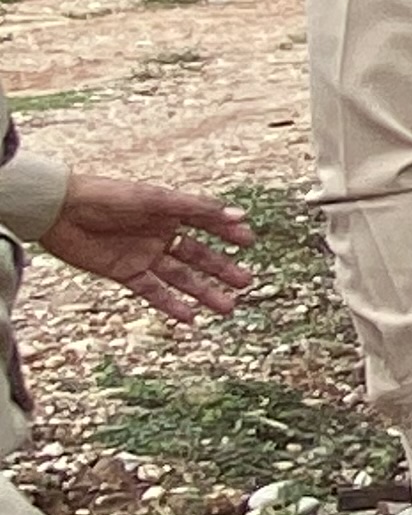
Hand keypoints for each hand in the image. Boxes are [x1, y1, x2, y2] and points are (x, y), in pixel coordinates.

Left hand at [40, 174, 254, 322]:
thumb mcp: (157, 200)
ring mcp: (144, 255)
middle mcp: (160, 234)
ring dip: (203, 292)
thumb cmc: (107, 196)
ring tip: (227, 307)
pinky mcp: (124, 272)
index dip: (228, 232)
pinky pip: (153, 291)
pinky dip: (171, 304)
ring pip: (181, 278)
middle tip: (246, 283)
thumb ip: (197, 209)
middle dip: (222, 269)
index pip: (206, 224)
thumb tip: (239, 215)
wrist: (59, 210)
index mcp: (169, 212)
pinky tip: (190, 317)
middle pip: (198, 256)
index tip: (249, 243)